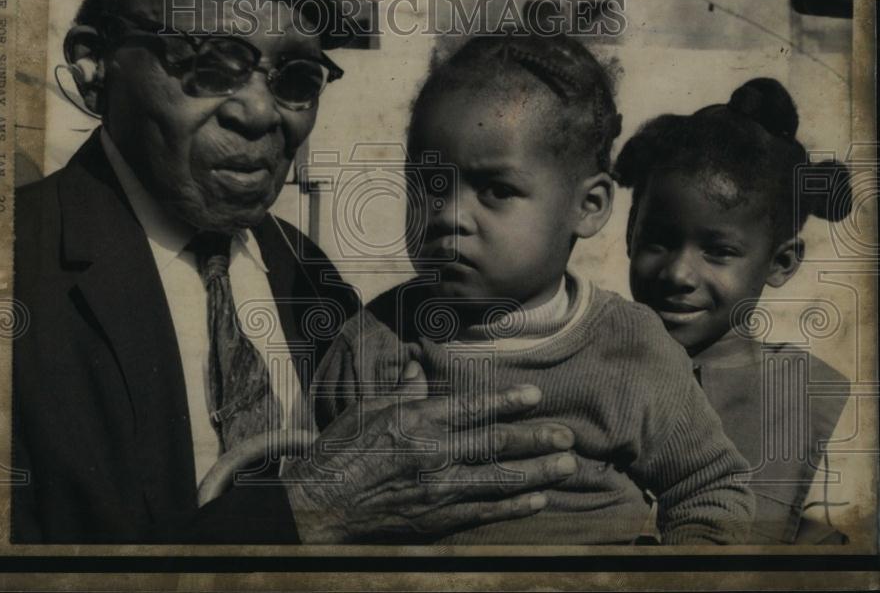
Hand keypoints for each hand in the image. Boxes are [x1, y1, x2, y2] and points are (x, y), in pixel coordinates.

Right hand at [282, 376, 576, 542]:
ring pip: (500, 479)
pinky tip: (540, 499)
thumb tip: (418, 366)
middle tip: (567, 435)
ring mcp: (437, 490)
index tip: (536, 396)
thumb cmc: (339, 453)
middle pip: (495, 443)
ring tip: (568, 465)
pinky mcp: (437, 520)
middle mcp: (431, 454)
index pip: (471, 407)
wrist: (318, 507)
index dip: (507, 401)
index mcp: (414, 420)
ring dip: (538, 471)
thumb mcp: (365, 410)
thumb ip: (400, 391)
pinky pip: (485, 512)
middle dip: (536, 438)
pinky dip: (515, 506)